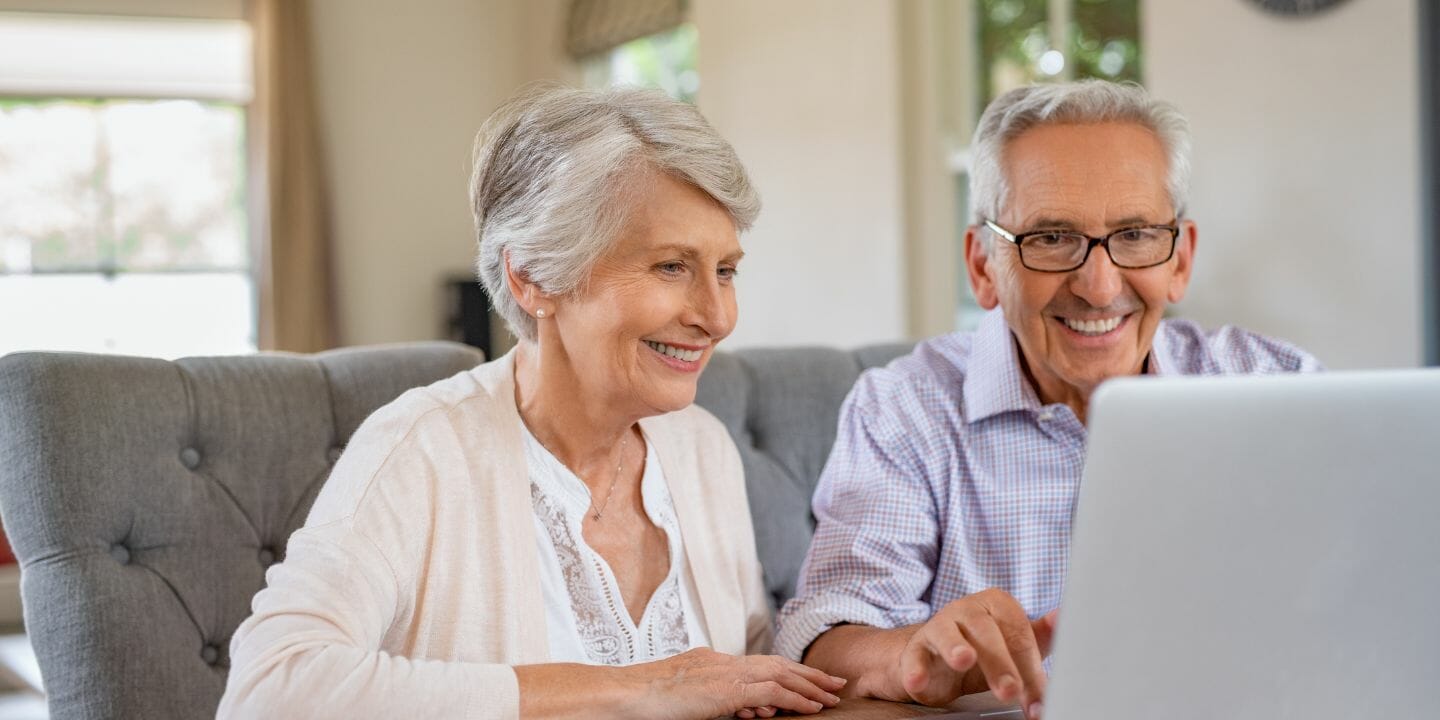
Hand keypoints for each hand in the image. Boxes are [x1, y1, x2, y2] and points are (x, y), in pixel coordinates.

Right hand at [627, 647, 845, 719]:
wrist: (625, 695)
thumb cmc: (644, 702)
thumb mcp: (686, 699)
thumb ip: (715, 700)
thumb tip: (744, 710)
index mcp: (712, 662)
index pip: (759, 664)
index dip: (787, 671)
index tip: (808, 680)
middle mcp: (722, 662)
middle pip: (776, 664)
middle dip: (808, 674)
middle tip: (834, 682)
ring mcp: (725, 673)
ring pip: (780, 674)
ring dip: (810, 685)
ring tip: (832, 695)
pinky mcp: (726, 690)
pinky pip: (771, 693)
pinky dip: (795, 699)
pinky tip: (812, 708)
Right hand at [895, 589, 1056, 717]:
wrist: (935, 658)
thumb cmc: (981, 648)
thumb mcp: (1013, 644)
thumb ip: (1039, 636)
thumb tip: (1064, 618)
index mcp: (997, 604)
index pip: (1019, 633)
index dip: (1031, 668)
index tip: (1039, 699)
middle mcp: (967, 609)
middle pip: (986, 632)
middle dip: (1000, 663)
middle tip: (1011, 690)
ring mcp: (939, 626)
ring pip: (948, 634)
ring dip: (956, 648)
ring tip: (964, 660)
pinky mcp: (916, 648)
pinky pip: (915, 656)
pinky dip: (915, 669)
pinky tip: (918, 680)